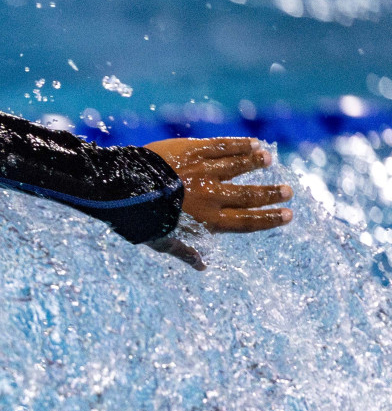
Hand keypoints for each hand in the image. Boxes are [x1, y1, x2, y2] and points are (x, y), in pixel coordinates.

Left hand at [143, 137, 293, 269]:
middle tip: (288, 191)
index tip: (288, 215)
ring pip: (239, 166)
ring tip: (269, 161)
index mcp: (207, 220)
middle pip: (248, 195)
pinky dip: (241, 145)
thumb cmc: (140, 220)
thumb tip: (202, 267)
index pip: (246, 222)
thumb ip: (184, 252)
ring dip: (257, 163)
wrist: (122, 189)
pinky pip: (223, 146)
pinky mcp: (193, 150)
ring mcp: (204, 171)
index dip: (268, 219)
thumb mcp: (162, 241)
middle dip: (270, 194)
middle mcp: (211, 196)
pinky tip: (254, 143)